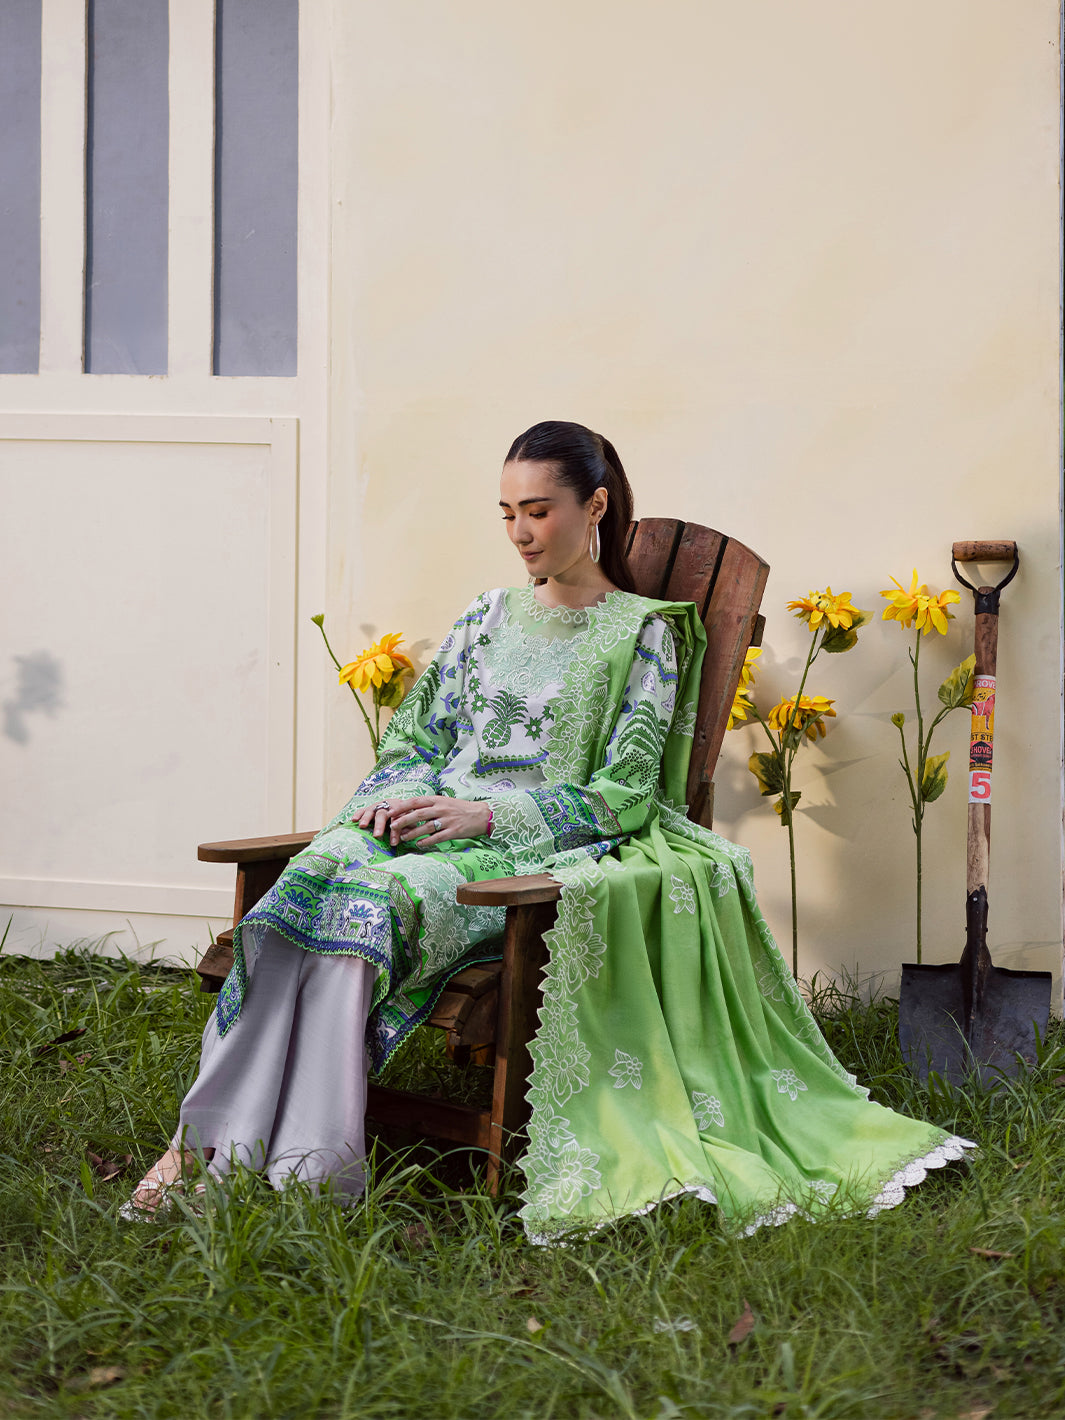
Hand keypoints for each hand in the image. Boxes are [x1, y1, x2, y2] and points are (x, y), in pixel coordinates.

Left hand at [355, 795, 490, 848]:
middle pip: (418, 814)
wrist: (482, 815)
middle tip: (392, 825)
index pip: (416, 801)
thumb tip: (411, 811)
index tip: (391, 811)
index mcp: (438, 800)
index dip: (402, 806)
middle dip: (403, 820)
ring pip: (426, 827)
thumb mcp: (445, 802)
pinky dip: (427, 841)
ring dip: (413, 833)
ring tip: (402, 838)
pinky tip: (418, 845)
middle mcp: (442, 808)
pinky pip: (437, 837)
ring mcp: (448, 820)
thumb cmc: (461, 809)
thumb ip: (430, 806)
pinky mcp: (454, 831)